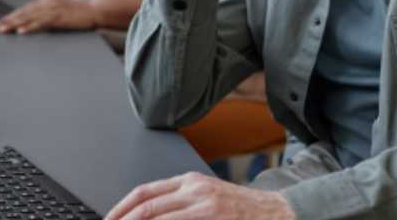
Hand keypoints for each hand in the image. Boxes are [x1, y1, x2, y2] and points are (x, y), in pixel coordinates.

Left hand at [0, 0, 99, 33]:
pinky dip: (30, 27)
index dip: (11, 15)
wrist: (95, 9)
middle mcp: (46, 3)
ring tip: (2, 29)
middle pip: (23, 12)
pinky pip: (41, 23)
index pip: (24, 9)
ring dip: (14, 24)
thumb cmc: (78, 12)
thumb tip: (33, 21)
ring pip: (28, 17)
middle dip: (7, 20)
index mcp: (46, 1)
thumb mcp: (59, 9)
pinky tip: (21, 31)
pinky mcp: (59, 17)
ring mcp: (52, 9)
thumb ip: (46, 13)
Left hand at [106, 172, 294, 219]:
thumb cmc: (239, 210)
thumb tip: (147, 215)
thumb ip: (178, 203)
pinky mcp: (213, 216)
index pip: (145, 191)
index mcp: (188, 181)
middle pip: (147, 204)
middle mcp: (194, 188)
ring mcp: (204, 204)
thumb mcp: (206, 198)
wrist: (275, 213)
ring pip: (159, 215)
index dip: (121, 207)